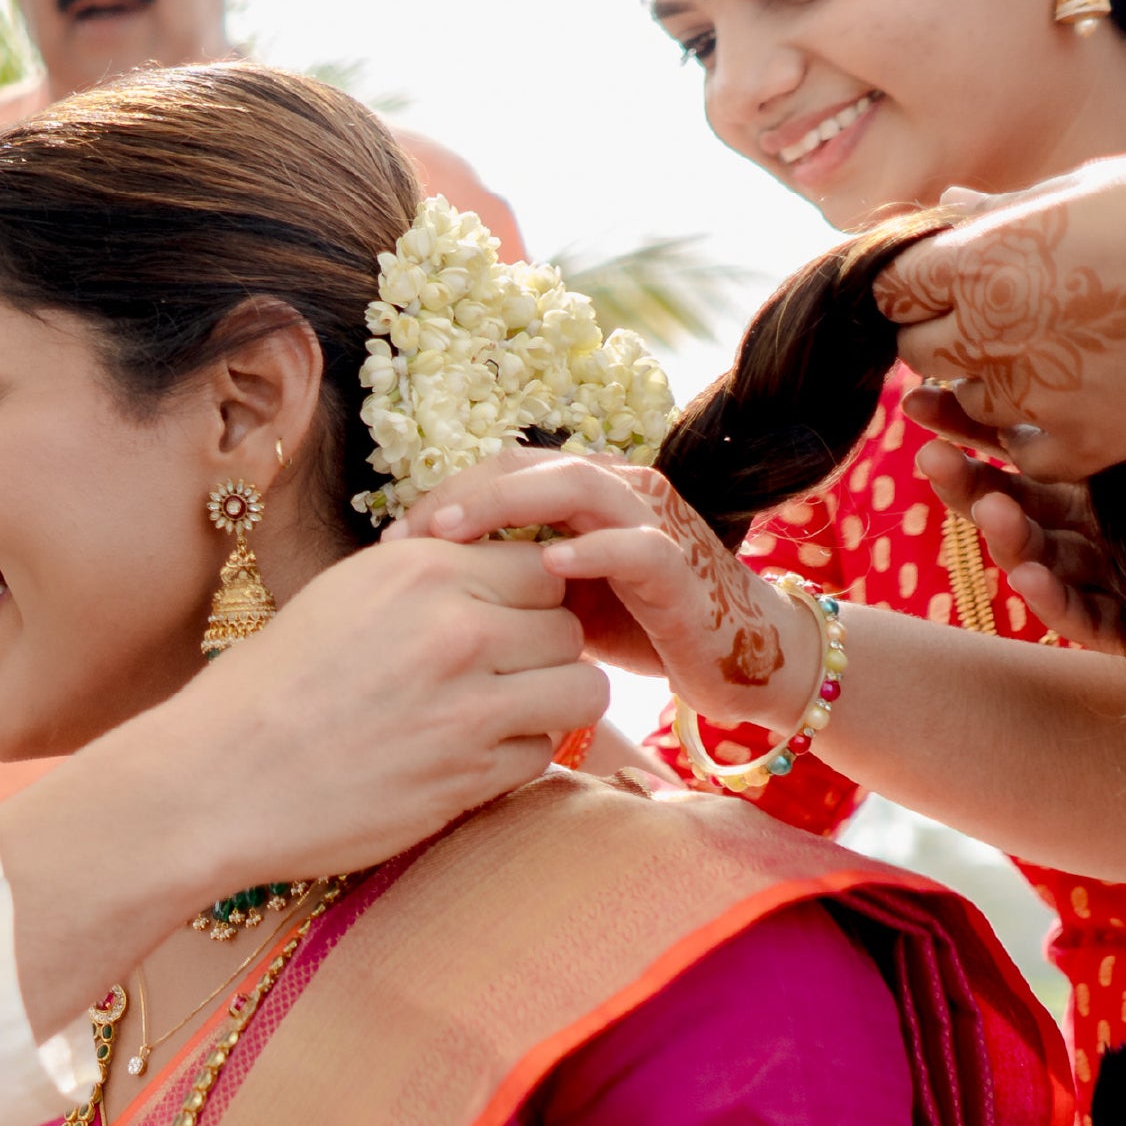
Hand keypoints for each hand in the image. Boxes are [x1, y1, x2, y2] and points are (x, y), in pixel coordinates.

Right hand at [148, 533, 604, 885]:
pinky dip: (518, 757)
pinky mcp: (468, 777)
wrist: (217, 780)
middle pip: (568, 625)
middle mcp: (455, 630)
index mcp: (419, 571)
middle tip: (504, 673)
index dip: (528, 595)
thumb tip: (489, 571)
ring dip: (552, 703)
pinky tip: (468, 758)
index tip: (505, 619)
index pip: (540, 564)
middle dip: (545, 650)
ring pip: (580, 690)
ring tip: (506, 714)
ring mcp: (469, 706)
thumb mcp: (342, 597)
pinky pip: (543, 754)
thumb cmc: (267, 690)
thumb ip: (424, 581)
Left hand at [396, 446, 814, 735]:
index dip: (446, 494)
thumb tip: (422, 583)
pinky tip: (548, 566)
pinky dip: (593, 551)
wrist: (733, 660)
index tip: (392, 539)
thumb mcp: (557, 599)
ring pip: (578, 487)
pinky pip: (637, 548)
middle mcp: (621, 491)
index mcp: (587, 492)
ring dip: (510, 505)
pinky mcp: (683, 567)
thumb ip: (507, 577)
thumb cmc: (639, 626)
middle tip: (407, 533)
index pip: (503, 470)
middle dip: (462, 493)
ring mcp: (655, 524)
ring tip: (454, 533)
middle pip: (529, 466)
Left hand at [874, 154, 1125, 480]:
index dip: (912, 280)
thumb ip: (1006, 211)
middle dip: (941, 331)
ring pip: (968, 401)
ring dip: (990, 380)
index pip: (891, 286)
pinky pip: (1021, 451)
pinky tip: (1074, 392)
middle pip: (917, 350)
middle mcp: (992, 333)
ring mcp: (1035, 396)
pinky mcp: (1080, 446)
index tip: (940, 275)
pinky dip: (1035, 430)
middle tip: (996, 312)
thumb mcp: (1089, 187)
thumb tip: (948, 209)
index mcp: (982, 260)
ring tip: (1054, 344)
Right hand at [919, 405, 1125, 713]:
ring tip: (986, 504)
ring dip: (1003, 532)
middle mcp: (1116, 517)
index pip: (1043, 433)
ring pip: (1041, 552)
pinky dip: (1052, 595)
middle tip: (926, 444)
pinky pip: (1085, 615)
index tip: (934, 385)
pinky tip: (1028, 571)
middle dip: (968, 472)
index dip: (985, 415)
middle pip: (1020, 493)